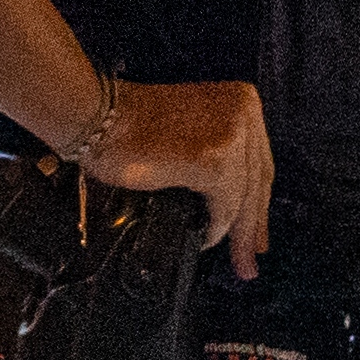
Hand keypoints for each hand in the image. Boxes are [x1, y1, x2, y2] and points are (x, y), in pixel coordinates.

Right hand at [92, 74, 274, 275]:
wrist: (100, 120)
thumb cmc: (129, 124)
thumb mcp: (192, 128)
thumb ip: (219, 152)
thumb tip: (232, 200)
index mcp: (241, 100)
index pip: (260, 160)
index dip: (259, 200)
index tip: (259, 229)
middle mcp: (244, 112)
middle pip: (256, 182)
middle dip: (253, 225)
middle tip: (252, 256)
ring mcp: (232, 136)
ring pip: (244, 198)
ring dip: (235, 233)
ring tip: (234, 259)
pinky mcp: (215, 161)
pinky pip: (225, 207)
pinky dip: (215, 227)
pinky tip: (205, 238)